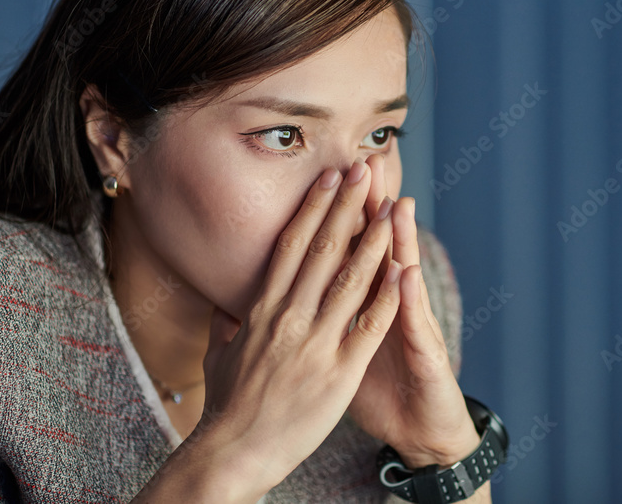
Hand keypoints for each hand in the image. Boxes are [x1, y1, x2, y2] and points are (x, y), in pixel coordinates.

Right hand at [191, 160, 403, 499]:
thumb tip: (222, 305)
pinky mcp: (338, 371)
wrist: (232, 453)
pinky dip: (388, 295)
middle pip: (323, 248)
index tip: (328, 179)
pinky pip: (370, 325)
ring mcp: (314, 342)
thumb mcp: (218, 356)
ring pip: (351, 277)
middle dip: (346, 205)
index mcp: (261, 309)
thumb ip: (226, 325)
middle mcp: (288, 316)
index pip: (292, 246)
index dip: (313, 209)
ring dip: (373, 237)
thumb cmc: (226, 406)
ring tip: (389, 204)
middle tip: (363, 168)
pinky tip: (403, 268)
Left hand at [348, 155, 480, 468]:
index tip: (325, 177)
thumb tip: (282, 298)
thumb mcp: (342, 353)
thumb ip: (323, 319)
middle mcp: (392, 307)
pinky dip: (410, 301)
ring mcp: (412, 328)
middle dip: (370, 210)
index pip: (347, 252)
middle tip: (366, 163)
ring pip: (404, 277)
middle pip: (378, 250)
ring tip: (395, 203)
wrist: (422, 430)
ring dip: (400, 241)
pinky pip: (416, 327)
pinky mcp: (428, 356)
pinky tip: (407, 274)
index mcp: (363, 306)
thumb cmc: (381, 392)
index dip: (336, 217)